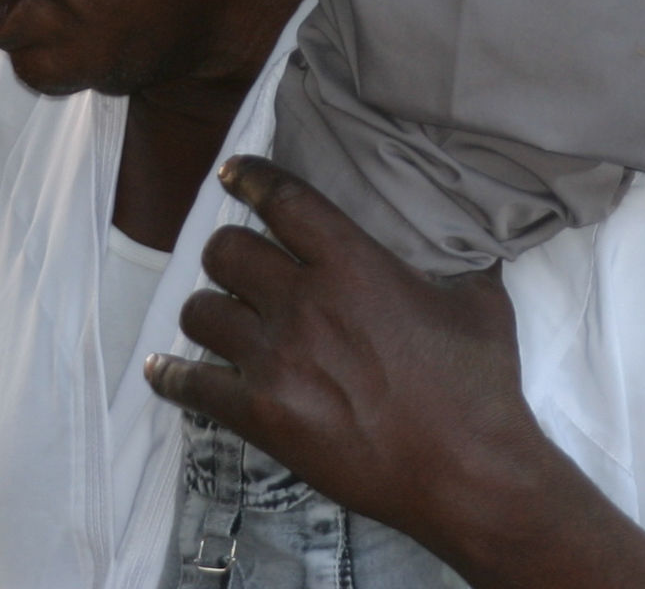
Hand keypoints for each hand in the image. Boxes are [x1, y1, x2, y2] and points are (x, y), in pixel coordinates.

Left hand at [143, 158, 644, 588]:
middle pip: (225, 251)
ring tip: (220, 320)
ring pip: (201, 311)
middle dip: (228, 254)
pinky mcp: (261, 415)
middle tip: (240, 268)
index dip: (248, 178)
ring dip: (208, 312)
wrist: (467, 470)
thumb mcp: (480, 301)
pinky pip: (192, 384)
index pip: (281, 199)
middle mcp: (304, 301)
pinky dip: (172, 376)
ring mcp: (276, 360)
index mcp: (353, 263)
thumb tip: (467, 241)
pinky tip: (164, 371)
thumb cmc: (479, 385)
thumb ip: (457, 262)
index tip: (231, 174)